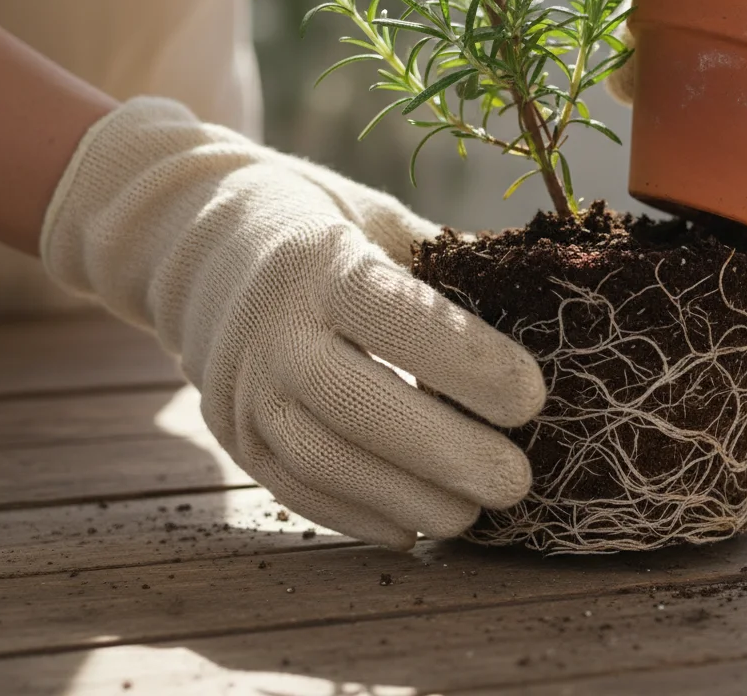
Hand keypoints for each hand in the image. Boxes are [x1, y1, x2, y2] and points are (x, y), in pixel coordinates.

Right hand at [41, 97, 546, 549]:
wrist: (199, 244)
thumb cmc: (325, 229)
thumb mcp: (380, 220)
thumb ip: (450, 266)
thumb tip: (547, 306)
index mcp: (321, 263)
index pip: (396, 316)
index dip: (467, 361)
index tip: (533, 396)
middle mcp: (272, 327)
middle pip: (358, 404)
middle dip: (445, 452)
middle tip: (517, 481)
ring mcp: (243, 387)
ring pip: (323, 460)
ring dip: (407, 497)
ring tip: (474, 514)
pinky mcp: (233, 434)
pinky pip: (295, 489)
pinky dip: (359, 516)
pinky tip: (415, 526)